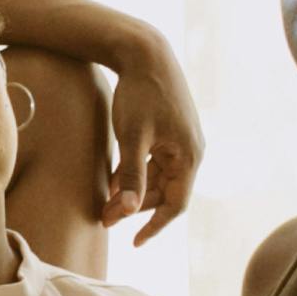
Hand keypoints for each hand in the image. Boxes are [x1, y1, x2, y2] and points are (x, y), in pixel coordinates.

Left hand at [104, 46, 205, 243]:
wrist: (145, 53)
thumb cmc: (139, 94)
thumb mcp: (132, 137)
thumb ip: (132, 176)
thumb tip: (129, 212)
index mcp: (189, 156)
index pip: (176, 205)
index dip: (154, 227)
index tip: (133, 242)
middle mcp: (192, 151)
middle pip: (166, 193)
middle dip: (137, 208)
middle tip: (105, 218)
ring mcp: (183, 141)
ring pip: (160, 179)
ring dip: (136, 192)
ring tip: (106, 202)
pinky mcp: (173, 131)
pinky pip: (158, 162)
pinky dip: (138, 174)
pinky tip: (117, 180)